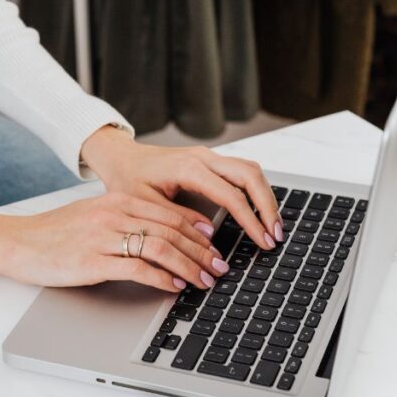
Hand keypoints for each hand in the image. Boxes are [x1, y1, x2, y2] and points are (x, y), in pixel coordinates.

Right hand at [0, 192, 231, 291]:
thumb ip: (124, 220)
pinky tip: (175, 287)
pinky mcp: (93, 261)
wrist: (16, 242)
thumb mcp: (93, 216)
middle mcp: (114, 213)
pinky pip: (139, 269)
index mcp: (117, 200)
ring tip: (205, 280)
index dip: (198, 230)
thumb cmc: (53, 233)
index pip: (170, 212)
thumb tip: (159, 236)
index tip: (215, 244)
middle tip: (220, 267)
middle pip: (172, 230)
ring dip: (190, 266)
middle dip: (202, 251)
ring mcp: (104, 236)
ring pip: (162, 248)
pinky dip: (163, 278)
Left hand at [80, 127, 282, 250]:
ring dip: (265, 197)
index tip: (262, 240)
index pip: (231, 195)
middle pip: (250, 175)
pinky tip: (259, 211)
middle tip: (275, 235)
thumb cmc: (127, 179)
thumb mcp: (145, 205)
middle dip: (268, 206)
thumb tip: (209, 237)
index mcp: (188, 167)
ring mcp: (208, 156)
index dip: (250, 220)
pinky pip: (241, 171)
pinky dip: (255, 190)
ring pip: (250, 170)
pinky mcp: (210, 161)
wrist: (121, 157)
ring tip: (272, 226)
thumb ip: (177, 220)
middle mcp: (203, 157)